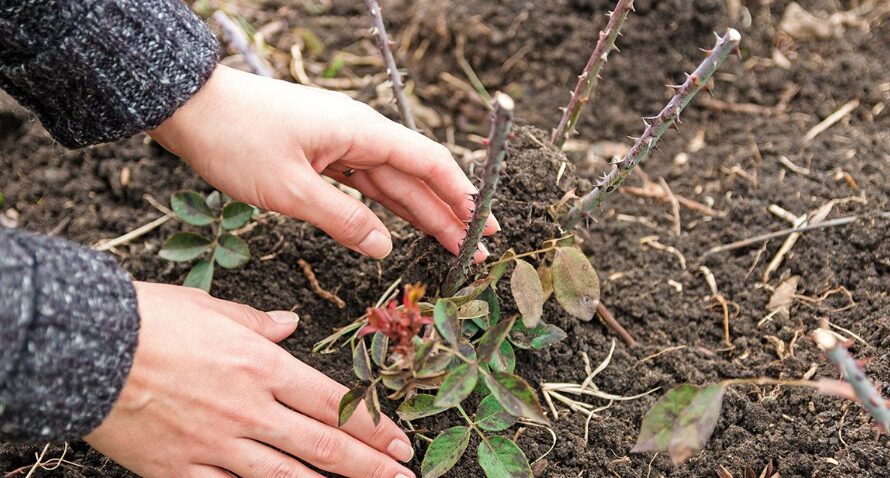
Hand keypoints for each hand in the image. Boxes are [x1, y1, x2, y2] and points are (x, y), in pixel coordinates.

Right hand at [86, 282, 415, 477]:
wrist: (87, 346)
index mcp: (263, 367)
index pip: (333, 403)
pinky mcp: (182, 470)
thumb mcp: (213, 307)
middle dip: (371, 465)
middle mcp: (250, 410)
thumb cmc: (150, 320)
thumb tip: (290, 323)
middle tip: (404, 476)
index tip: (401, 439)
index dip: (373, 425)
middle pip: (323, 445)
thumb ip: (258, 322)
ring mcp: (218, 445)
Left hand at [150, 65, 497, 259]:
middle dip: (448, 213)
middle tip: (474, 251)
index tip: (484, 224)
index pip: (428, 162)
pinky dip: (384, 208)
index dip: (461, 195)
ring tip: (450, 245)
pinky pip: (363, 185)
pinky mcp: (320, 155)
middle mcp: (358, 134)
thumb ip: (343, 220)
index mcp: (360, 131)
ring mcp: (339, 144)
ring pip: (391, 184)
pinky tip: (399, 228)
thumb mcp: (290, 189)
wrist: (189, 107)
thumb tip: (385, 248)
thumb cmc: (235, 139)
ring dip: (421, 214)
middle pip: (415, 177)